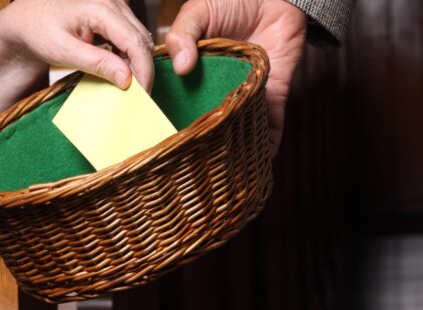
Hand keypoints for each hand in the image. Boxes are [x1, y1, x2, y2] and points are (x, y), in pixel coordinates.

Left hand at [0, 0, 154, 88]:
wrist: (25, 19)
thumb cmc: (38, 31)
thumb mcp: (63, 51)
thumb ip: (97, 63)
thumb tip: (127, 78)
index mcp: (100, 8)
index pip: (135, 42)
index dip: (143, 70)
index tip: (143, 94)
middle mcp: (112, 2)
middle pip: (142, 39)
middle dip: (143, 69)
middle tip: (139, 95)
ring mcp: (115, 6)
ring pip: (139, 38)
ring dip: (137, 63)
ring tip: (129, 86)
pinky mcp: (113, 14)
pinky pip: (130, 36)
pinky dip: (129, 56)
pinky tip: (120, 71)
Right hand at [166, 0, 306, 155]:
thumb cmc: (233, 1)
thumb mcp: (198, 11)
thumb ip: (183, 34)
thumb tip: (181, 67)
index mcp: (192, 74)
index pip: (174, 101)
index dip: (163, 119)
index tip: (152, 137)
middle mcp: (215, 91)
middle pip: (203, 124)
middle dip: (194, 145)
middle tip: (179, 165)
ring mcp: (243, 97)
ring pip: (233, 132)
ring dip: (226, 153)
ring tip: (211, 178)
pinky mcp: (271, 99)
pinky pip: (267, 128)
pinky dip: (262, 149)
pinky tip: (252, 170)